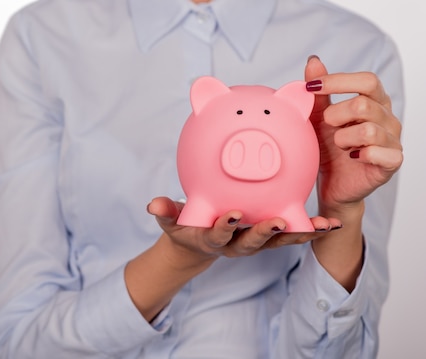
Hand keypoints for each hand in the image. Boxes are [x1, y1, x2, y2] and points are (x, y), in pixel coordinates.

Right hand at [147, 197, 341, 264]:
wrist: (199, 242)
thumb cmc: (186, 226)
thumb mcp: (173, 222)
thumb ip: (166, 213)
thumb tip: (152, 205)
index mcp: (214, 239)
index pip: (219, 235)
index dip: (225, 227)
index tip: (232, 214)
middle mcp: (237, 245)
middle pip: (254, 243)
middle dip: (267, 234)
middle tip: (279, 222)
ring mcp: (256, 243)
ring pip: (280, 241)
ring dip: (301, 234)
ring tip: (323, 226)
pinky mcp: (270, 238)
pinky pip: (292, 233)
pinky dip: (311, 230)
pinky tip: (332, 223)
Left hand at [304, 56, 402, 213]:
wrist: (331, 184)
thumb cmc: (328, 148)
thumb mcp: (318, 118)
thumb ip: (319, 93)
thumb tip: (313, 61)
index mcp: (373, 102)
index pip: (367, 80)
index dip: (338, 81)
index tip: (310, 87)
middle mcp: (387, 118)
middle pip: (364, 104)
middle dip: (335, 115)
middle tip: (326, 126)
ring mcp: (392, 140)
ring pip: (368, 130)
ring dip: (343, 138)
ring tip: (339, 145)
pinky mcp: (392, 162)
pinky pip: (381, 152)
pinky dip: (360, 154)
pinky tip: (352, 157)